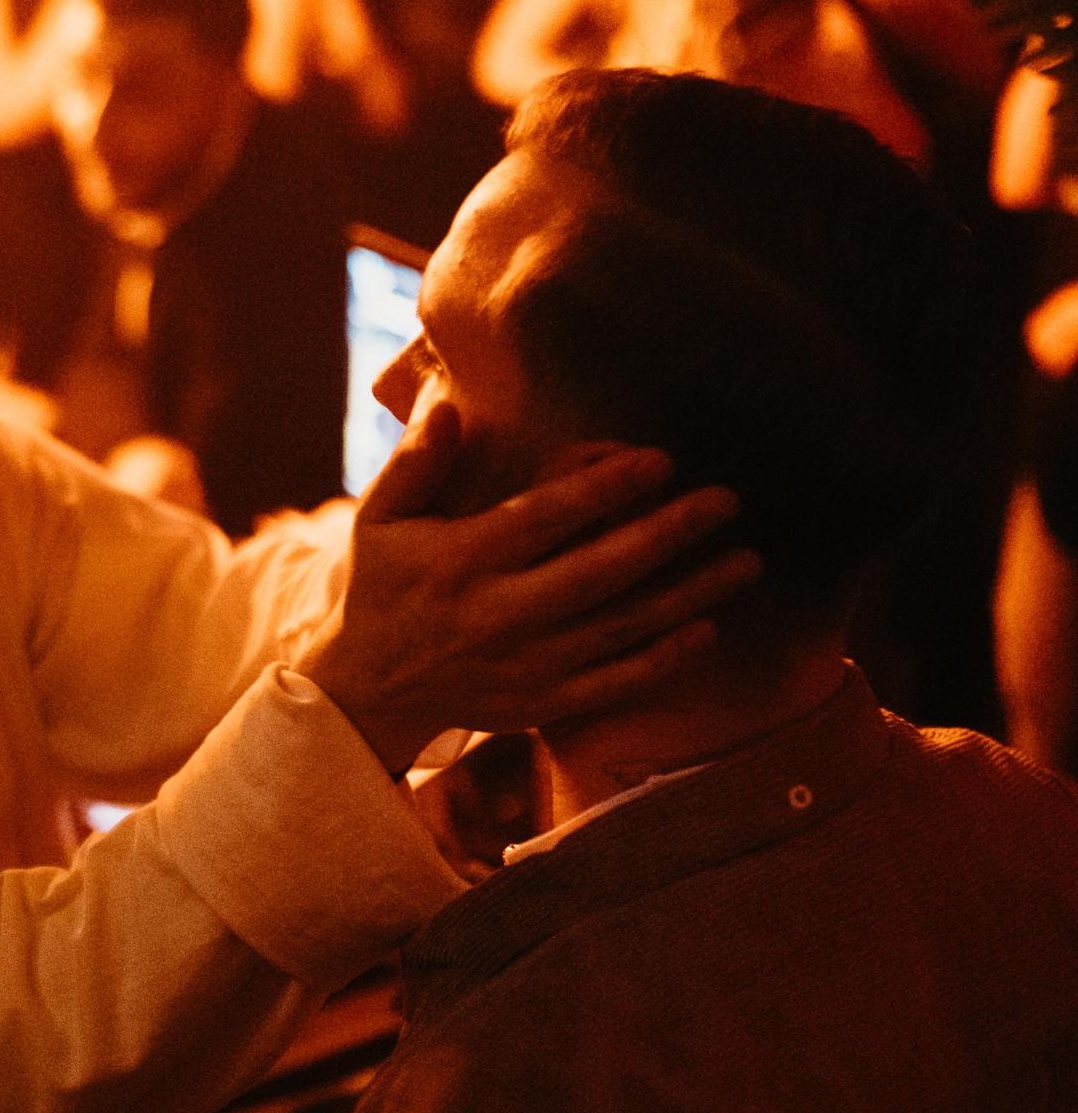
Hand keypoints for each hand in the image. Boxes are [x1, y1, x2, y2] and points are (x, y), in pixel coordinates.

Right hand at [299, 397, 759, 772]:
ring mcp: (526, 665)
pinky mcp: (541, 703)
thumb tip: (445, 409)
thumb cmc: (381, 590)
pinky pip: (614, 682)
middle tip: (725, 500)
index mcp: (462, 560)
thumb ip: (414, 465)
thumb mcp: (377, 521)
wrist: (368, 694)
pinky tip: (708, 628)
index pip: (545, 518)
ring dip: (689, 594)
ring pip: (622, 627)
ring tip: (745, 561)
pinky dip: (663, 658)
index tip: (660, 460)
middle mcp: (499, 614)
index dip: (606, 488)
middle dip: (668, 534)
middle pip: (600, 571)